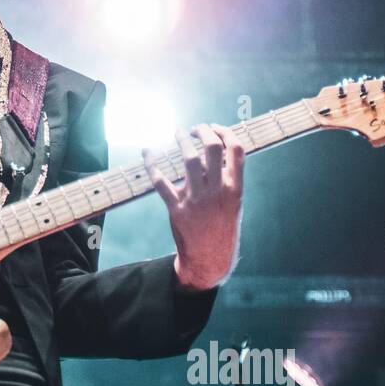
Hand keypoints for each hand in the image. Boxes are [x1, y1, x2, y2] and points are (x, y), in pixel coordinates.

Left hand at [143, 124, 244, 291]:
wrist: (209, 258)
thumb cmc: (221, 227)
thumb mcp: (233, 203)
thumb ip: (228, 178)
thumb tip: (218, 151)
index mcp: (234, 188)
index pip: (236, 150)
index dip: (225, 132)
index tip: (214, 127)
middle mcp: (217, 191)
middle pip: (212, 148)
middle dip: (203, 131)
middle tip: (194, 130)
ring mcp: (197, 199)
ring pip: (189, 160)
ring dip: (182, 141)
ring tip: (178, 134)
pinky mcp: (177, 208)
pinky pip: (161, 182)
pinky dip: (152, 164)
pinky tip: (148, 152)